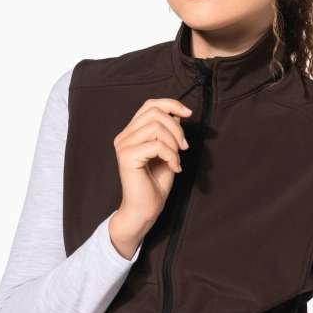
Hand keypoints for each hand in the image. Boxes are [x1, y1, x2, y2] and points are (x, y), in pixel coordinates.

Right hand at [109, 97, 193, 256]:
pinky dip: (171, 155)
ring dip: (174, 143)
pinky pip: (156, 145)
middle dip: (176, 128)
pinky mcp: (127, 157)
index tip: (188, 114)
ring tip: (176, 159)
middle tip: (184, 148)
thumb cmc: (156, 183)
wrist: (145, 208)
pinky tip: (174, 168)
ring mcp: (123, 145)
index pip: (150, 105)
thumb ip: (169, 132)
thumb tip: (177, 114)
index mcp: (132, 132)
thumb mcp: (168, 151)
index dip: (171, 104)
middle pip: (155, 113)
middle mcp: (124, 136)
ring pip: (156, 127)